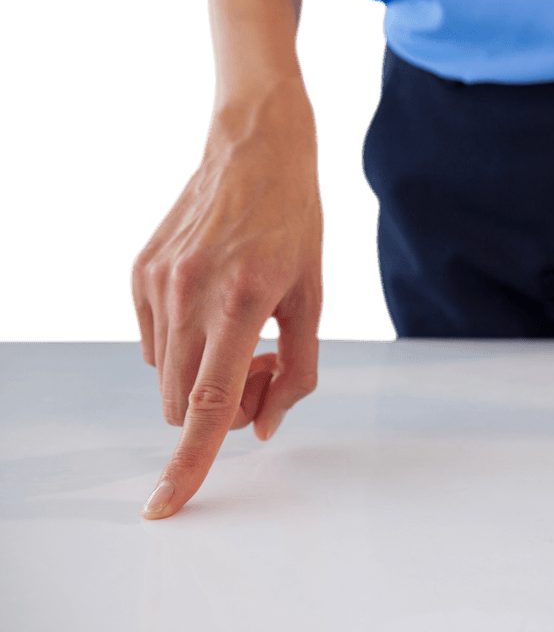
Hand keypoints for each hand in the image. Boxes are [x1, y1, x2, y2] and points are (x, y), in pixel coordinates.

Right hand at [130, 77, 324, 517]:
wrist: (255, 148)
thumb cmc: (296, 221)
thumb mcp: (315, 295)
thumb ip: (297, 369)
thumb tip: (265, 429)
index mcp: (242, 302)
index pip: (210, 405)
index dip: (191, 463)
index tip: (165, 504)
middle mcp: (189, 294)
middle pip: (188, 402)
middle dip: (224, 408)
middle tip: (265, 364)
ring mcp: (158, 283)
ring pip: (168, 377)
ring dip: (204, 376)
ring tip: (243, 327)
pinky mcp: (140, 273)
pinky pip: (155, 343)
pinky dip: (185, 345)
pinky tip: (215, 305)